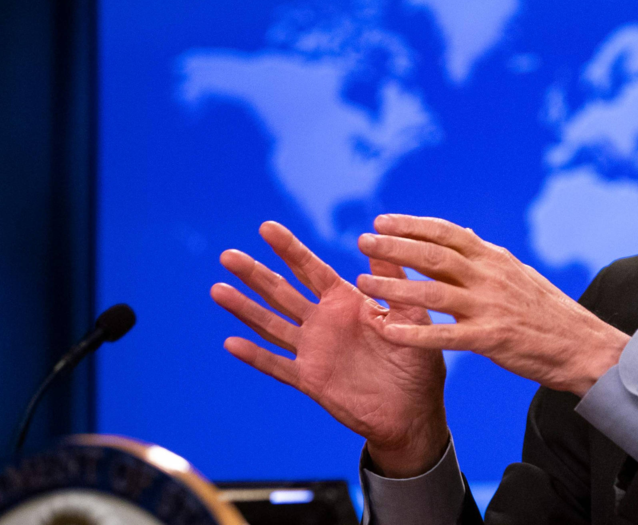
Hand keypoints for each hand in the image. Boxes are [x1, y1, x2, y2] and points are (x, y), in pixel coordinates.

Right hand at [212, 221, 448, 477]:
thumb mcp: (412, 316)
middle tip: (227, 255)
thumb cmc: (418, 362)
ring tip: (217, 289)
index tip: (266, 227)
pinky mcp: (310, 379)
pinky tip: (231, 343)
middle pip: (282, 293)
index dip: (289, 249)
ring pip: (272, 325)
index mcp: (348, 303)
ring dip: (245, 309)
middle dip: (255, 274)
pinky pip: (278, 366)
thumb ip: (392, 283)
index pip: (312, 270)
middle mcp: (325, 322)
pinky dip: (255, 356)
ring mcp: (314, 350)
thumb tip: (377, 243)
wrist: (414, 411)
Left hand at [355, 215, 630, 397]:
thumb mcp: (518, 273)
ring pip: (431, 293)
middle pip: (433, 255)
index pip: (447, 233)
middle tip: (362, 241)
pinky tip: (385, 330)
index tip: (381, 220)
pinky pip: (442, 336)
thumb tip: (461, 234)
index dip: (412, 225)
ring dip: (393, 286)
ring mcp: (490, 307)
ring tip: (363, 283)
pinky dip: (411, 333)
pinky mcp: (490, 339)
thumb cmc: (546, 311)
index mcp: (495, 259)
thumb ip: (485, 257)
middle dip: (394, 246)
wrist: (581, 345)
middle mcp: (491, 277)